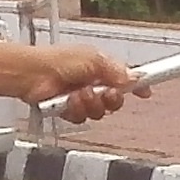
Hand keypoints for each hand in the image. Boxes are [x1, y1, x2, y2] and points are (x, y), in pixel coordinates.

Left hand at [21, 46, 138, 123]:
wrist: (33, 74)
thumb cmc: (58, 60)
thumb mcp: (93, 60)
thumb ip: (116, 71)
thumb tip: (134, 78)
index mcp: (101, 68)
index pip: (126, 79)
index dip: (137, 87)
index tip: (146, 92)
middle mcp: (93, 83)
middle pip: (115, 101)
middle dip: (111, 100)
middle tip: (105, 94)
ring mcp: (81, 98)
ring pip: (99, 113)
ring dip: (90, 104)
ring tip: (79, 94)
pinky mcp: (69, 111)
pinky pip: (82, 118)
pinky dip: (76, 110)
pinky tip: (68, 101)